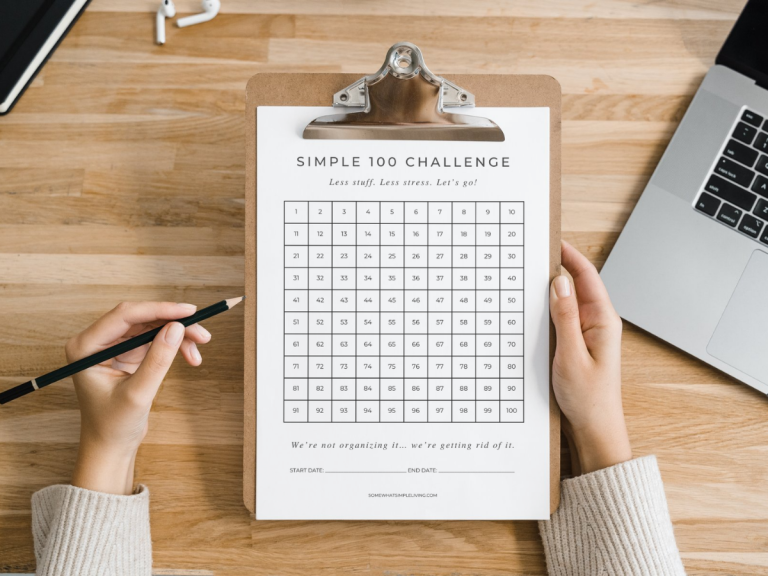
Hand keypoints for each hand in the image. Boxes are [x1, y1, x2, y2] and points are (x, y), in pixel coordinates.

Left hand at [65, 302, 211, 494]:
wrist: (111, 446)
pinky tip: (190, 356)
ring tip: (199, 347)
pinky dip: (174, 344)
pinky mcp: (128, 353)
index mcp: (86, 347)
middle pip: (141, 318)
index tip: (188, 312)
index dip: (159, 310)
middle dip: (173, 322)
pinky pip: (155, 339)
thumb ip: (157, 360)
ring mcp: (113, 346)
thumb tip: (177, 328)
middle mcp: (97, 341)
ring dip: (178, 334)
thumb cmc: (113, 425)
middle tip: (201, 331)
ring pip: (152, 327)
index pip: (125, 315)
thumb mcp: (138, 394)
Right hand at [551, 241, 631, 474]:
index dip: (570, 255)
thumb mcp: (571, 355)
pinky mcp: (576, 344)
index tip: (552, 240)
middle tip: (532, 255)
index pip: (587, 276)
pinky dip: (547, 309)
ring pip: (566, 302)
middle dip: (556, 268)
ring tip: (528, 276)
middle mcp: (597, 323)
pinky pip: (561, 318)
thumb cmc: (588, 399)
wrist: (594, 430)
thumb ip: (565, 317)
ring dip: (550, 290)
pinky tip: (532, 309)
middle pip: (576, 285)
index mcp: (603, 321)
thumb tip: (559, 282)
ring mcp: (586, 333)